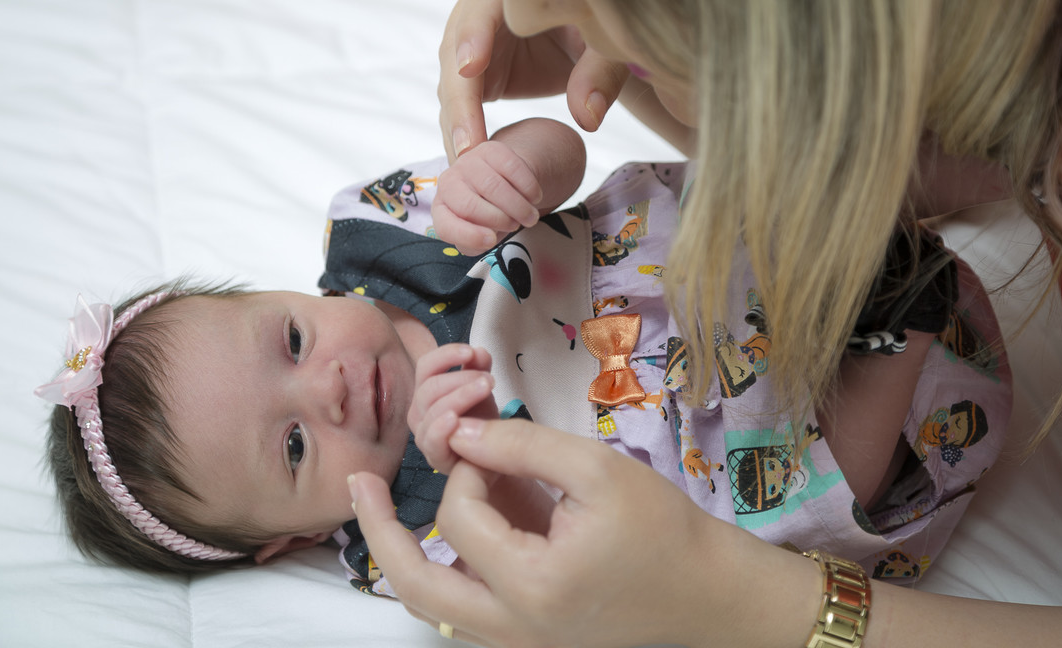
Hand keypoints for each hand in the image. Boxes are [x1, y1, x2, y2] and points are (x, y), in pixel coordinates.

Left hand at [349, 418, 766, 647]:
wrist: (704, 591)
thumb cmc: (659, 526)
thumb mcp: (596, 469)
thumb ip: (524, 447)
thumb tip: (461, 434)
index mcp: (532, 586)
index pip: (463, 518)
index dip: (469, 467)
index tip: (492, 443)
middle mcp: (512, 629)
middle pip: (416, 585)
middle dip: (379, 530)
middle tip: (358, 484)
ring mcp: (516, 643)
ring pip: (432, 605)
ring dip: (404, 555)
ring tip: (380, 508)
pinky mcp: (525, 641)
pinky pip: (461, 610)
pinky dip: (442, 570)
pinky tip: (442, 533)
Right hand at [408, 343, 497, 474]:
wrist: (491, 458)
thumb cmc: (481, 421)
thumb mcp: (482, 388)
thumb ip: (478, 367)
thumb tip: (479, 352)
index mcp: (428, 390)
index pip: (427, 365)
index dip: (446, 355)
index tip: (470, 351)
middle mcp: (420, 411)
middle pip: (429, 387)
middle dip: (460, 378)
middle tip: (487, 378)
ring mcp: (425, 435)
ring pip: (432, 411)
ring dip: (460, 397)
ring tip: (485, 389)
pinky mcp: (435, 458)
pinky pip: (431, 440)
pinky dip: (441, 428)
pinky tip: (455, 419)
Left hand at [432, 140, 541, 254]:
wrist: (504, 183)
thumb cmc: (489, 214)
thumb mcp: (480, 234)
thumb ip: (477, 242)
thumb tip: (487, 237)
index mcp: (442, 210)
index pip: (446, 226)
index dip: (468, 236)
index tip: (491, 241)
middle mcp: (448, 183)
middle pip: (469, 206)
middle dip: (498, 220)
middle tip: (516, 226)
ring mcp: (468, 163)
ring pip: (492, 187)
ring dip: (518, 206)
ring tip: (530, 216)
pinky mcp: (490, 149)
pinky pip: (511, 168)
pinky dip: (528, 187)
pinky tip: (534, 197)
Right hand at [438, 0, 629, 159]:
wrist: (595, 39)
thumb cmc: (603, 27)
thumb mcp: (609, 43)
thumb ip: (601, 73)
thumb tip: (586, 117)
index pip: (482, 4)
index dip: (474, 35)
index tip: (470, 68)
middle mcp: (477, 7)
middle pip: (455, 53)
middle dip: (461, 103)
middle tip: (468, 150)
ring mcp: (470, 43)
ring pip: (452, 85)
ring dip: (457, 128)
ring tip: (467, 171)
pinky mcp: (475, 73)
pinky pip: (460, 105)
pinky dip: (464, 136)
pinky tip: (469, 170)